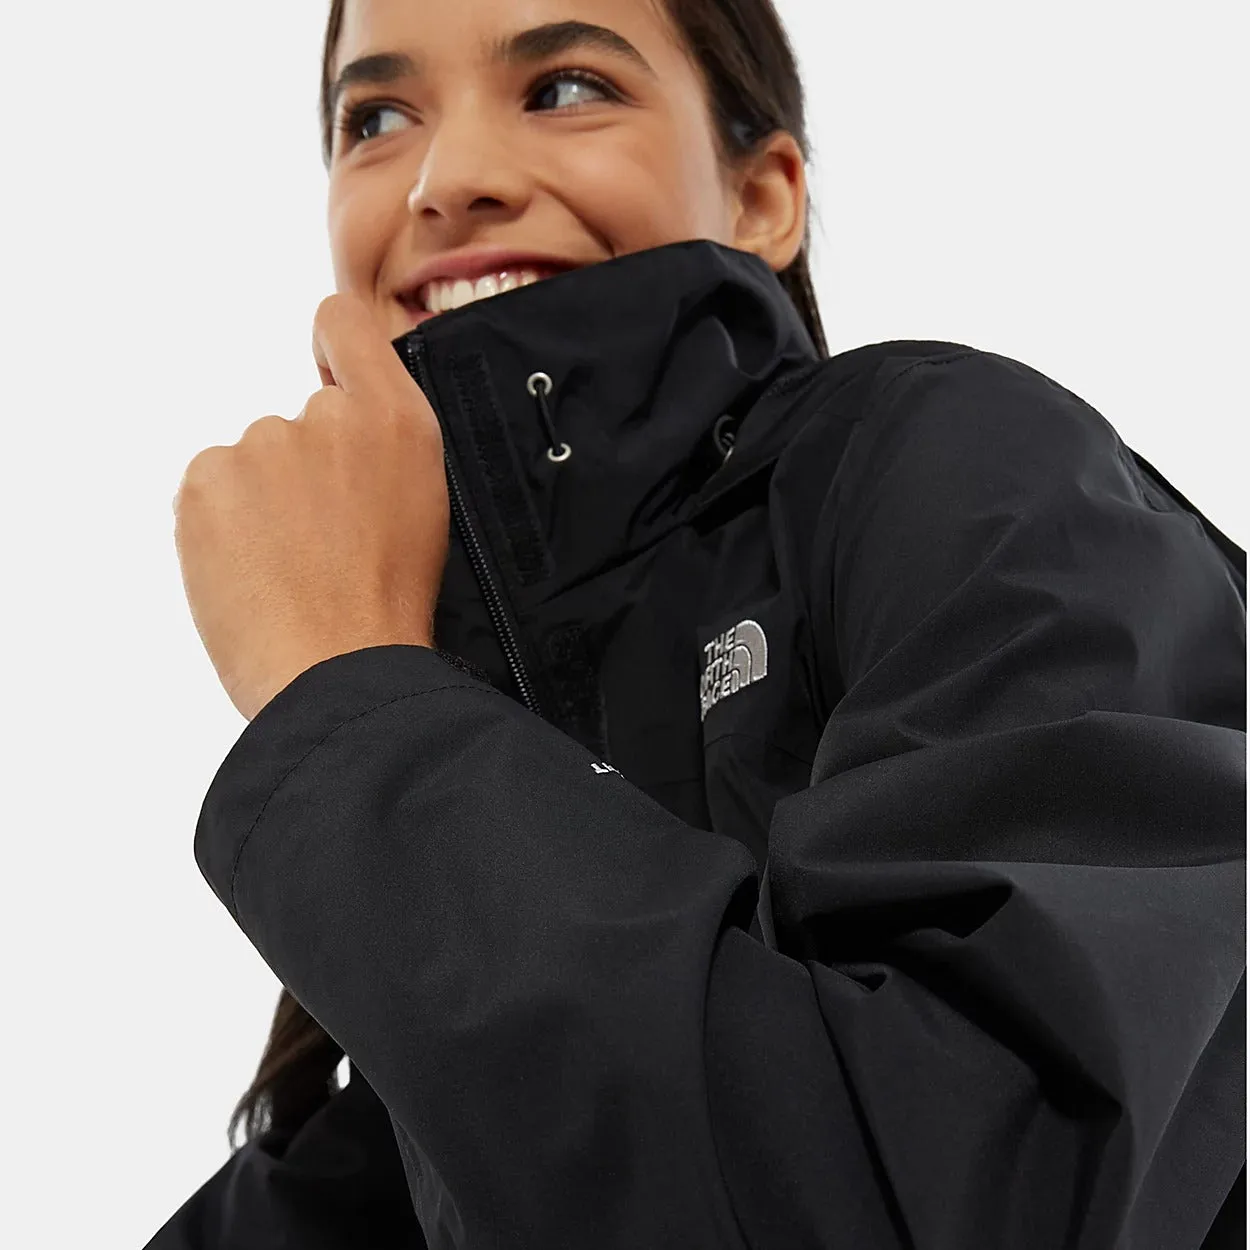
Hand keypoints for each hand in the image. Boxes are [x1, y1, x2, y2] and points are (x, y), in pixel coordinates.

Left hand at [174, 293, 449, 720]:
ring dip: (262, 506)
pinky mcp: (206, 481)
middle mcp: (327, 416)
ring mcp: (262, 445)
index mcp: (396, 421)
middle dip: (305, 473)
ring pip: (252, 465)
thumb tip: (340, 427)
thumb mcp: (423, 511)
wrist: (339, 669)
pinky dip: (224, 529)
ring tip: (291, 568)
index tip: (327, 375)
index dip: (333, 347)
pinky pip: (211, 493)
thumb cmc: (386, 609)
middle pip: (298, 423)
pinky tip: (255, 571)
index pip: (345, 325)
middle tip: (325, 541)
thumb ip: (381, 448)